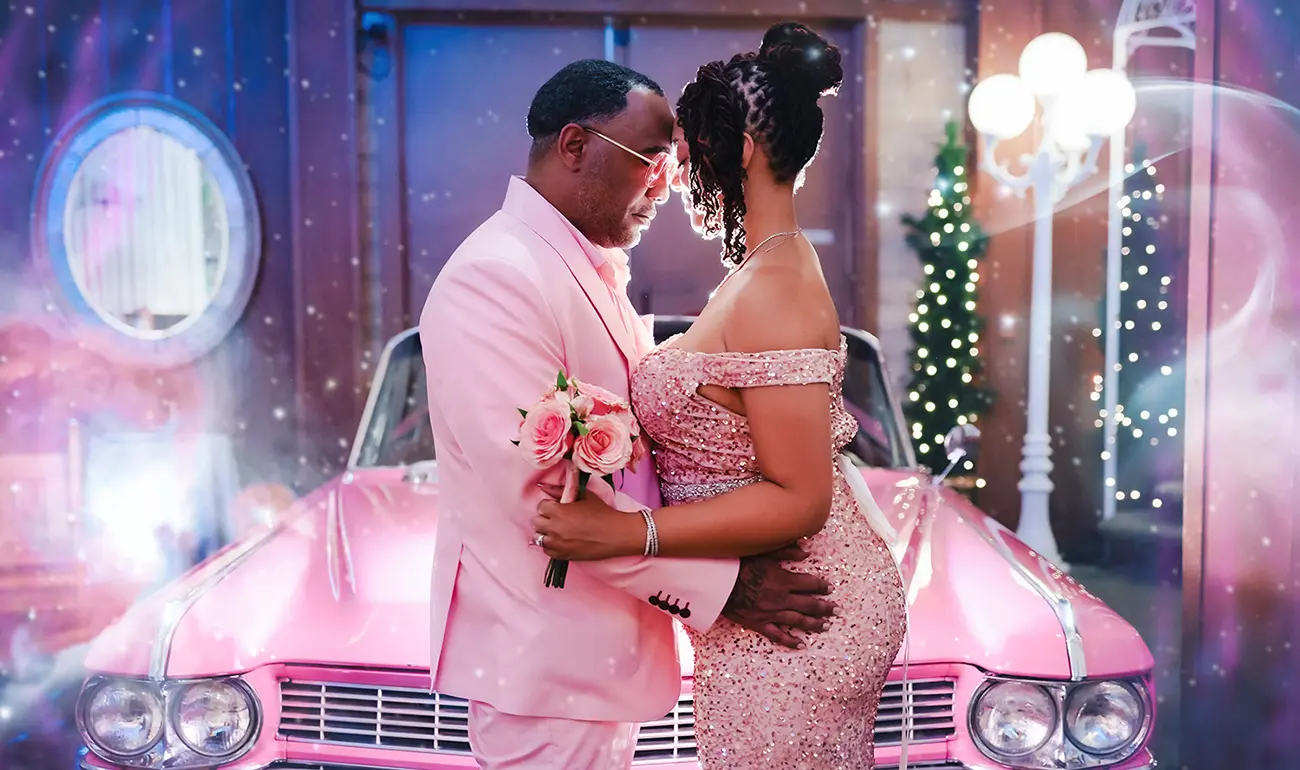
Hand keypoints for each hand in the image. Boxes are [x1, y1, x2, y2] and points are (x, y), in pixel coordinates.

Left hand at [533, 493, 642, 560]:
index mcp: (558, 511)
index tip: (558, 507)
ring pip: (538, 537)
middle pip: (536, 522)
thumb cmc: (602, 513)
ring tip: (558, 530)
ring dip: (546, 532)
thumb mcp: (583, 496)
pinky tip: (562, 540)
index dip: (549, 505)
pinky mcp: (562, 555)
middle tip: (557, 518)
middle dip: (545, 518)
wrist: (616, 534)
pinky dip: (551, 545)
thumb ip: (560, 490)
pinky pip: (546, 550)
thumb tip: (542, 486)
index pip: (541, 506)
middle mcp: (554, 528)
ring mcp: (557, 543)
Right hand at [722, 544, 836, 648]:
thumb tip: (806, 551)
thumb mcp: (763, 552)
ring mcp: (771, 613)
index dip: (822, 586)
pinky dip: (791, 640)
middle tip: (837, 610)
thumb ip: (787, 550)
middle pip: (810, 604)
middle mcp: (782, 598)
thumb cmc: (739, 563)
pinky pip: (778, 635)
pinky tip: (801, 644)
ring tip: (826, 626)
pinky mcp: (759, 623)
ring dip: (814, 624)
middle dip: (825, 607)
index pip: (810, 584)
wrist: (717, 582)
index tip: (829, 588)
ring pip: (799, 621)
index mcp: (784, 580)